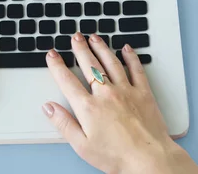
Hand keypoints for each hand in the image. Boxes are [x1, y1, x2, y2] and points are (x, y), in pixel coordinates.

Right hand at [43, 33, 197, 173]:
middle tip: (75, 37)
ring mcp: (126, 91)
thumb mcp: (82, 145)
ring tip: (94, 37)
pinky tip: (126, 49)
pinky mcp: (143, 93)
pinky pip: (136, 69)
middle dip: (80, 49)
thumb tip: (48, 108)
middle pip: (89, 65)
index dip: (57, 66)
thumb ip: (63, 124)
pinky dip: (131, 57)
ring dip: (101, 47)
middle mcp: (106, 94)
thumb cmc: (117, 156)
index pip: (67, 81)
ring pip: (110, 62)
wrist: (149, 160)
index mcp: (88, 107)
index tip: (52, 55)